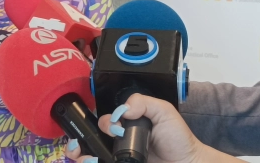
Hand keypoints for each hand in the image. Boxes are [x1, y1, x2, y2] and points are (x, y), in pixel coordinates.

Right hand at [65, 94, 243, 162]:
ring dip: (83, 155)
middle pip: (92, 139)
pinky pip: (103, 162)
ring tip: (82, 158)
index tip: (108, 127)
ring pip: (93, 154)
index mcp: (126, 124)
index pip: (103, 122)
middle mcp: (119, 140)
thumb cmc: (178, 138)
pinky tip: (91, 161)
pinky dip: (93, 161)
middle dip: (81, 142)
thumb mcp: (163, 111)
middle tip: (84, 146)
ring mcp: (119, 156)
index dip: (101, 124)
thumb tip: (122, 110)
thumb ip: (143, 103)